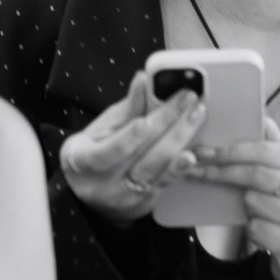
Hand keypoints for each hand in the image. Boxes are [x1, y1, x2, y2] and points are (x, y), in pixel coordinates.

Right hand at [59, 71, 203, 224]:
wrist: (94, 194)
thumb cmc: (93, 150)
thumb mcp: (99, 129)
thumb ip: (126, 108)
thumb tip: (143, 79)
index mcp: (82, 162)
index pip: (106, 153)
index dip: (127, 139)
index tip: (145, 122)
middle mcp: (105, 186)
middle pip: (140, 158)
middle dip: (167, 125)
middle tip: (186, 99)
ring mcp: (127, 197)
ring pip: (158, 170)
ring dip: (181, 140)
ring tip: (196, 116)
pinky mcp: (147, 200)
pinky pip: (169, 179)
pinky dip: (184, 162)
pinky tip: (197, 150)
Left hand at [195, 119, 279, 279]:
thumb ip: (279, 151)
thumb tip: (262, 119)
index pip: (269, 150)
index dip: (233, 150)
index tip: (205, 151)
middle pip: (257, 174)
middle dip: (223, 172)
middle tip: (198, 171)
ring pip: (253, 202)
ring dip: (247, 207)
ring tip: (261, 212)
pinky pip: (255, 229)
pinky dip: (253, 229)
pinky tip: (267, 232)